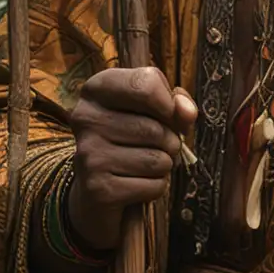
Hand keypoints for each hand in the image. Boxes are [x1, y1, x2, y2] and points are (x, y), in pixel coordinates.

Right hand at [65, 66, 196, 251]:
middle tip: (154, 147)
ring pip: (158, 160)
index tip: (168, 115)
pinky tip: (136, 184)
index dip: (169, 104)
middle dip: (169, 142)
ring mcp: (89, 154)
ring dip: (163, 166)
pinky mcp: (98, 189)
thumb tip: (187, 112)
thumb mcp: (151, 110)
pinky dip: (156, 188)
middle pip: (156, 128)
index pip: (146, 83)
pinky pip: (154, 186)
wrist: (95, 189)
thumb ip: (174, 102)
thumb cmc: (130, 140)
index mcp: (97, 88)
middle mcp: (86, 117)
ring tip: (144, 165)